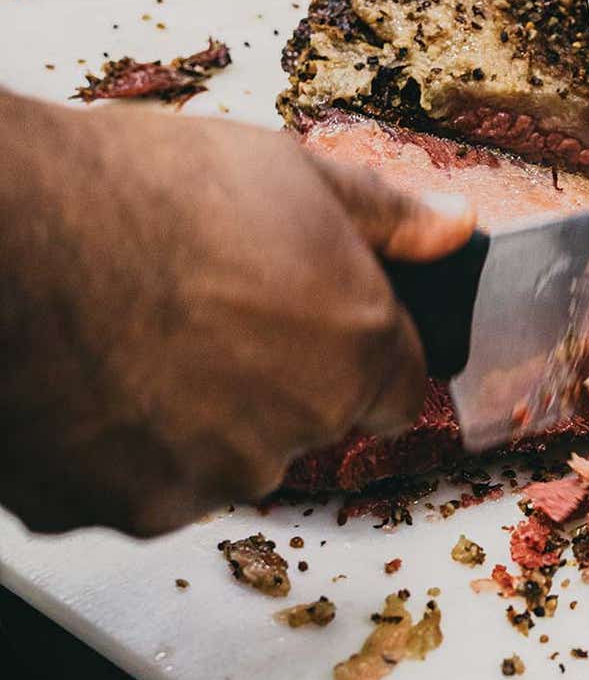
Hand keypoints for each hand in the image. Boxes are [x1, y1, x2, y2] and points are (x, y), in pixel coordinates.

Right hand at [0, 96, 474, 536]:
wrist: (5, 234)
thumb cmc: (138, 192)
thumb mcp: (290, 170)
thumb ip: (387, 216)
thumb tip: (453, 229)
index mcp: (355, 353)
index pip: (401, 392)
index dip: (363, 354)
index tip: (320, 324)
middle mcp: (292, 432)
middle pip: (304, 424)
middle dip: (268, 378)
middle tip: (204, 308)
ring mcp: (203, 481)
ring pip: (216, 460)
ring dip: (190, 418)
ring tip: (134, 333)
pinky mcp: (115, 510)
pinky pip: (130, 485)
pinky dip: (114, 446)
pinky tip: (87, 375)